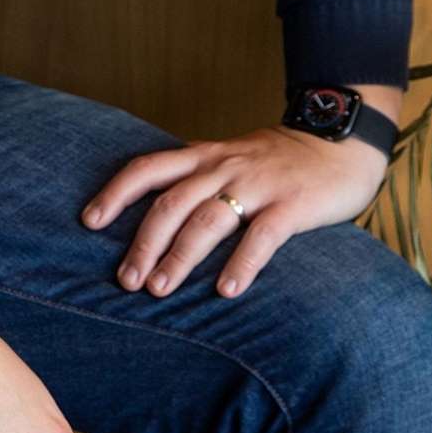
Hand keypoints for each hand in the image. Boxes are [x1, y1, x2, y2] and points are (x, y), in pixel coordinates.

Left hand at [82, 111, 394, 300]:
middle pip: (170, 204)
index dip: (115, 194)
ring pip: (207, 220)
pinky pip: (262, 236)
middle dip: (143, 244)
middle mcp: (223, 166)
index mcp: (204, 155)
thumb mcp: (230, 155)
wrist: (342, 141)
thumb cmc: (280, 158)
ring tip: (159, 290)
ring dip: (179, 258)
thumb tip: (155, 198)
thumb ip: (197, 172)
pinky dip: (241, 264)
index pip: (147, 169)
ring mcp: (258, 184)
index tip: (89, 222)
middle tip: (126, 280)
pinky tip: (225, 291)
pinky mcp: (293, 204)